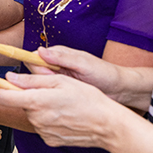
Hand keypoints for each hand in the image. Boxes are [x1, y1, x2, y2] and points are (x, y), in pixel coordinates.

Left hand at [0, 72, 122, 148]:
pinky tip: (64, 117)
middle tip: (50, 93)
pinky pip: (42, 127)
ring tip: (61, 105)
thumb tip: (10, 77)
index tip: (8, 85)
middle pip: (20, 105)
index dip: (3, 89)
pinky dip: (49, 121)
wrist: (108, 126)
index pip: (2, 97)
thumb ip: (31, 80)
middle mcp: (36, 119)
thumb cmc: (88, 99)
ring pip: (32, 115)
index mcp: (36, 102)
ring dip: (40, 109)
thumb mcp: (60, 81)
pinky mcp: (50, 140)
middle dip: (29, 97)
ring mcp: (42, 132)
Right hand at [24, 45, 143, 103]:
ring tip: (61, 95)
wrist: (119, 89)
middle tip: (58, 87)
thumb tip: (40, 51)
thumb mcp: (83, 63)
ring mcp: (57, 79)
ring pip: (40, 85)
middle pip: (34, 72)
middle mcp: (54, 65)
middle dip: (41, 81)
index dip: (35, 68)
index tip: (44, 77)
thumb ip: (62, 57)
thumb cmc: (104, 73)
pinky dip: (50, 98)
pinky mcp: (61, 91)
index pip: (33, 58)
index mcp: (57, 54)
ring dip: (45, 91)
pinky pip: (48, 94)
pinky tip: (60, 102)